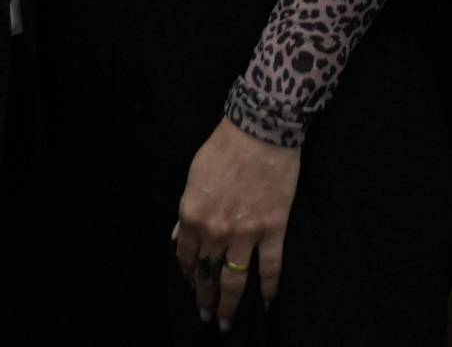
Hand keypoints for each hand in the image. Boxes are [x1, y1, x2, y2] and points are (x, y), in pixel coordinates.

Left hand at [173, 118, 300, 329]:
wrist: (261, 129)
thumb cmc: (225, 145)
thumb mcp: (194, 175)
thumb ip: (186, 209)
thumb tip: (178, 235)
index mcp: (192, 217)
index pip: (185, 257)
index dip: (187, 273)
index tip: (191, 282)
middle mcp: (215, 233)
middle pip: (208, 274)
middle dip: (205, 298)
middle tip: (207, 315)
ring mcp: (245, 234)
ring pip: (235, 281)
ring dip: (230, 305)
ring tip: (227, 323)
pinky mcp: (273, 230)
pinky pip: (271, 268)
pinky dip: (270, 289)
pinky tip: (267, 303)